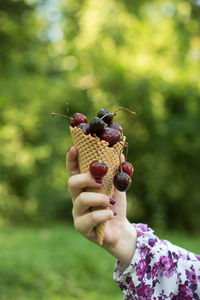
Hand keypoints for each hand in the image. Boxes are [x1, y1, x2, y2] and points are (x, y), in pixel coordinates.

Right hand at [66, 146, 136, 265]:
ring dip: (100, 199)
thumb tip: (121, 155)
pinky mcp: (81, 227)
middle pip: (72, 182)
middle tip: (100, 180)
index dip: (71, 159)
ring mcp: (78, 212)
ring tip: (111, 202)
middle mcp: (77, 198)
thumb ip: (117, 173)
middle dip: (86, 178)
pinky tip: (112, 215)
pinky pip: (91, 218)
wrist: (120, 229)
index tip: (74, 148)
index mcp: (84, 186)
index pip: (73, 171)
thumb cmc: (115, 206)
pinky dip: (105, 215)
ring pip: (82, 199)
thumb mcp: (118, 188)